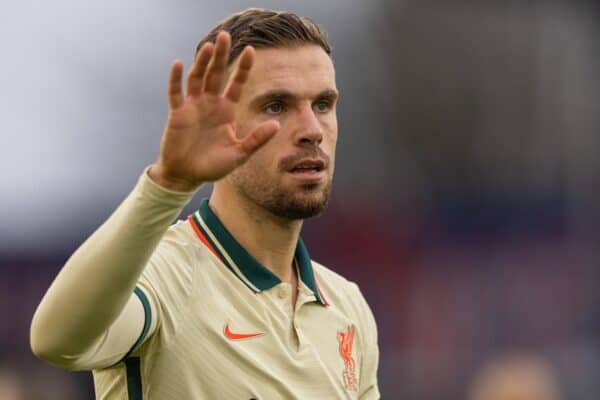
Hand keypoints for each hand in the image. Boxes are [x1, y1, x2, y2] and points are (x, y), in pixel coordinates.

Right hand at [149, 31, 279, 191]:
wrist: (187, 176)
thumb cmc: (213, 166)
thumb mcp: (239, 154)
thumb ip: (256, 139)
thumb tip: (276, 125)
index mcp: (226, 111)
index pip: (237, 84)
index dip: (243, 68)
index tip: (251, 50)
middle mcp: (210, 104)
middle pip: (216, 75)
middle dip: (221, 56)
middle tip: (226, 36)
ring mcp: (193, 107)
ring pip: (198, 79)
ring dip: (202, 62)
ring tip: (209, 46)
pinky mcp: (177, 114)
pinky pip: (176, 94)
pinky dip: (176, 80)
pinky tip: (179, 64)